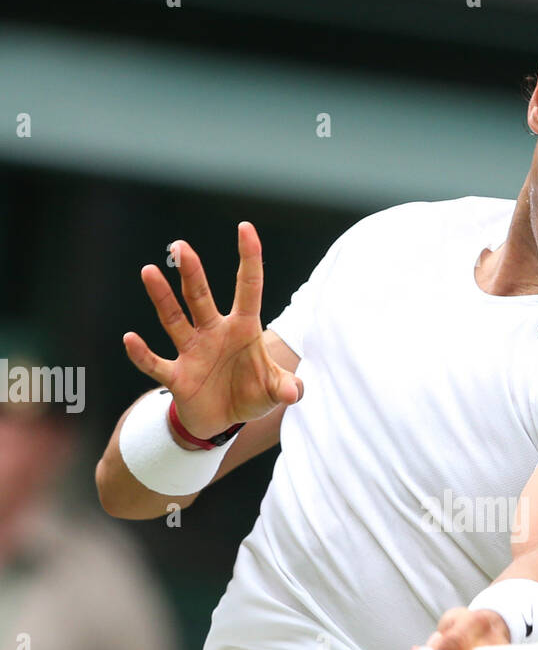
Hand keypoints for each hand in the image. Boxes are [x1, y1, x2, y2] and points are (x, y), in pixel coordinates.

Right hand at [124, 221, 302, 439]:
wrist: (223, 421)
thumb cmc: (251, 395)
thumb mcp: (274, 391)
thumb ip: (286, 387)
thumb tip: (294, 391)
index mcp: (242, 329)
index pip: (247, 288)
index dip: (248, 259)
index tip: (245, 228)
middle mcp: (214, 333)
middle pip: (200, 297)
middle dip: (191, 272)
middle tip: (180, 246)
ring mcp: (192, 352)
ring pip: (173, 320)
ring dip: (162, 298)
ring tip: (149, 271)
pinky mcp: (177, 377)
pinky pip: (155, 364)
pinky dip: (142, 354)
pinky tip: (130, 339)